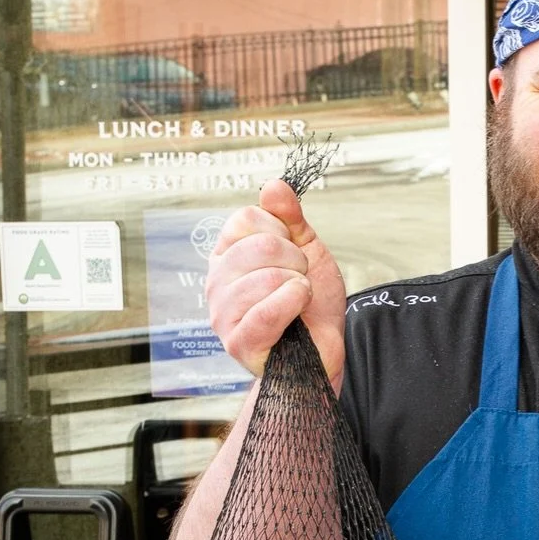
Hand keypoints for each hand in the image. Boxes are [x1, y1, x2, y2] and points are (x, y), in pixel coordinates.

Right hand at [206, 179, 346, 385]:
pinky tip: (297, 310)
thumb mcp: (307, 250)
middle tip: (299, 282)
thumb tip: (274, 186)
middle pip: (260, 246)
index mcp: (226, 255)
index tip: (293, 256)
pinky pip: (266, 311)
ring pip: (266, 277)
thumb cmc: (311, 306)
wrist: (323, 354)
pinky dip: (294, 305)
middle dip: (296, 262)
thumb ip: (290, 217)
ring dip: (298, 286)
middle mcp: (216, 282)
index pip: (246, 219)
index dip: (282, 232)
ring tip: (297, 301)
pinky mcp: (237, 343)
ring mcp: (222, 313)